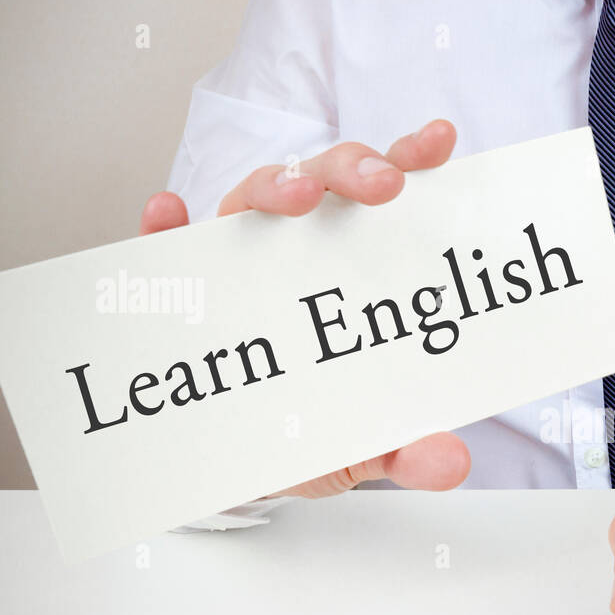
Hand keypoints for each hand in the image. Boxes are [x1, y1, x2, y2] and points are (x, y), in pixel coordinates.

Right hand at [136, 120, 470, 495]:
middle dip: (351, 170)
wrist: (251, 471)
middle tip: (383, 187)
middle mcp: (297, 249)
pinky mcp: (180, 292)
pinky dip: (162, 230)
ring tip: (296, 197)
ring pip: (250, 200)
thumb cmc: (316, 435)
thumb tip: (452, 464)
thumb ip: (410, 452)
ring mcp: (237, 263)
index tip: (439, 143)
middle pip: (322, 181)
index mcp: (354, 264)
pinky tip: (167, 215)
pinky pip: (163, 251)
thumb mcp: (369, 446)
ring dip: (274, 187)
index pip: (382, 199)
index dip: (409, 160)